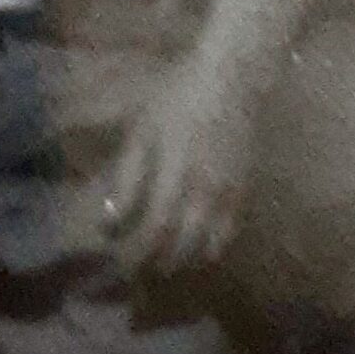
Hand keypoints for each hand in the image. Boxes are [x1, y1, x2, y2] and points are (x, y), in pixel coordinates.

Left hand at [105, 54, 256, 271]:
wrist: (230, 81)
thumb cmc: (176, 97)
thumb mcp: (141, 130)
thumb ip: (128, 176)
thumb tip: (111, 217)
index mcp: (175, 175)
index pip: (153, 231)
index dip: (135, 253)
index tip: (116, 262)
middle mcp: (204, 194)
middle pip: (180, 247)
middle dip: (155, 265)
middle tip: (134, 272)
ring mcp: (227, 197)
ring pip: (206, 247)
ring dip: (182, 262)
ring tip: (160, 265)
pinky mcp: (243, 193)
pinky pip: (227, 234)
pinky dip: (209, 249)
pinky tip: (194, 249)